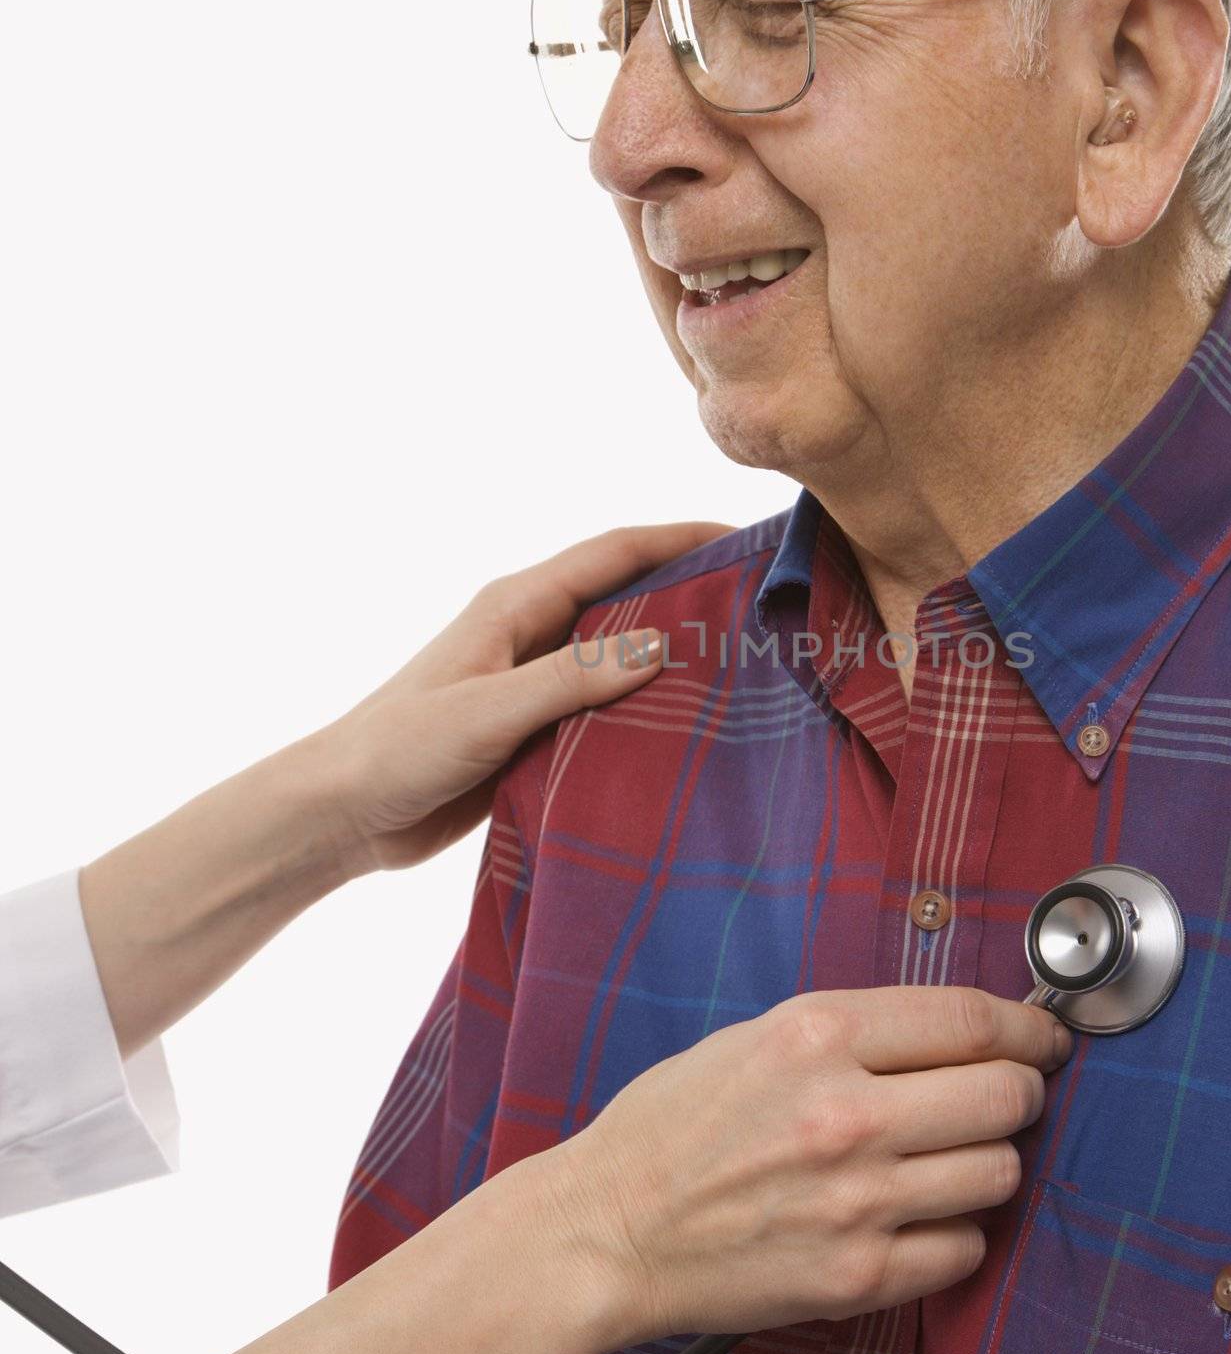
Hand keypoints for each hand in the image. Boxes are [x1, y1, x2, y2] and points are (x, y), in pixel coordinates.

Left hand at [311, 521, 731, 875]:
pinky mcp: (538, 730)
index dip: (681, 539)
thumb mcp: (489, 710)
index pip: (615, 553)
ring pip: (621, 655)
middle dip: (692, 591)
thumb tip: (660, 645)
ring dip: (674, 656)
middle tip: (764, 606)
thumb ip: (572, 678)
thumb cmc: (400, 750)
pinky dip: (647, 709)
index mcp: (517, 606)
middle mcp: (532, 633)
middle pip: (627, 596)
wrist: (343, 815)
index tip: (748, 541)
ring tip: (747, 667)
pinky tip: (690, 729)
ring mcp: (537, 682)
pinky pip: (606, 707)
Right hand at [544, 986, 1074, 1347]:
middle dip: (1019, 1090)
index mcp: (817, 1035)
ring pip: (999, 1172)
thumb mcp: (760, 1035)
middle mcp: (847, 1113)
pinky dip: (955, 1228)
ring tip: (950, 1156)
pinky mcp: (857, 1275)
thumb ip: (860, 1030)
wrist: (609, 1228)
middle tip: (1005, 1094)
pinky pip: (965, 1247)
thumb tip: (961, 1032)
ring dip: (990, 1160)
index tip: (1042, 1035)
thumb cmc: (676, 1123)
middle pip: (1003, 1095)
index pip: (969, 1020)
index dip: (1026, 1027)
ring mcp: (857, 1200)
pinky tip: (919, 1213)